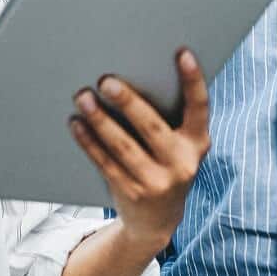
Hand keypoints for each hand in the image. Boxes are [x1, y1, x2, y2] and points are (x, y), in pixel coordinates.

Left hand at [70, 49, 210, 255]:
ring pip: (123, 146)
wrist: (157, 222)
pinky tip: (77, 124)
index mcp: (197, 143)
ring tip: (83, 97)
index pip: (199, 107)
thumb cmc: (166, 165)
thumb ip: (170, 119)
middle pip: (153, 127)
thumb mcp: (179, 147)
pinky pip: (105, 163)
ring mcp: (157, 183)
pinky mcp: (131, 193)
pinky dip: (89, 142)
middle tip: (106, 81)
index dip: (193, 80)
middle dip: (128, 102)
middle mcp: (182, 164)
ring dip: (100, 120)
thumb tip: (131, 79)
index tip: (182, 53)